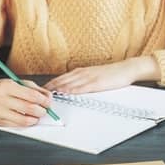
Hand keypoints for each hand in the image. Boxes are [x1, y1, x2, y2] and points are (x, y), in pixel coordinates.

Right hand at [0, 75, 51, 126]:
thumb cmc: (3, 89)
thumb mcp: (17, 83)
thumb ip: (34, 89)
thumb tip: (48, 98)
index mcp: (6, 86)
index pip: (31, 95)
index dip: (43, 100)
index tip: (48, 102)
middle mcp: (0, 99)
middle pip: (29, 108)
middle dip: (41, 111)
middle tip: (44, 111)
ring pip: (24, 120)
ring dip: (34, 120)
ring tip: (36, 116)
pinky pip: (17, 126)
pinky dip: (26, 124)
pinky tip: (27, 119)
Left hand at [44, 56, 160, 93]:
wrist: (127, 69)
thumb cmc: (112, 74)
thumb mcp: (94, 76)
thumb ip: (82, 82)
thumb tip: (71, 89)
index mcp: (81, 72)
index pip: (61, 78)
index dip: (50, 84)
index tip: (39, 90)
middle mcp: (82, 73)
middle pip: (61, 80)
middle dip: (49, 87)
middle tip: (37, 93)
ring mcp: (89, 77)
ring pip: (69, 83)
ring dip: (57, 89)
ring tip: (47, 95)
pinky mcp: (97, 82)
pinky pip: (82, 87)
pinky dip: (72, 89)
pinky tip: (65, 93)